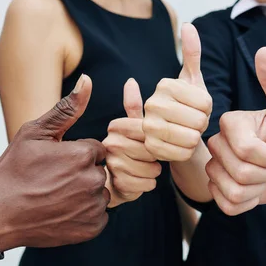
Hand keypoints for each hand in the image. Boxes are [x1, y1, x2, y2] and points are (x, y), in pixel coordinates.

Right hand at [0, 74, 110, 250]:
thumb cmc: (14, 171)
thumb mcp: (35, 133)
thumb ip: (66, 108)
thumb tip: (88, 80)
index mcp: (83, 154)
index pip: (96, 150)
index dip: (76, 155)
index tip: (57, 163)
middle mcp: (93, 180)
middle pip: (100, 171)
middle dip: (82, 174)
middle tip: (54, 181)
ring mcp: (93, 207)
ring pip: (101, 194)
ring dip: (86, 195)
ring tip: (57, 197)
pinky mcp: (91, 228)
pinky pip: (99, 216)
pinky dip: (85, 215)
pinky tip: (63, 212)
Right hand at [103, 79, 161, 204]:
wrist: (116, 182)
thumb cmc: (129, 152)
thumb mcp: (133, 127)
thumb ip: (133, 106)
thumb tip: (130, 80)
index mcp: (116, 127)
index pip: (149, 133)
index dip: (154, 140)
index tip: (150, 144)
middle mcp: (110, 144)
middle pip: (151, 151)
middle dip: (154, 158)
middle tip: (147, 159)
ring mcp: (113, 164)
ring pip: (152, 169)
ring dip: (153, 171)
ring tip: (143, 169)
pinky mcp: (118, 184)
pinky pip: (148, 183)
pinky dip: (148, 183)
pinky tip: (140, 180)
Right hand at [143, 23, 212, 160]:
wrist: (172, 133)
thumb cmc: (187, 105)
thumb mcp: (193, 80)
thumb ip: (192, 53)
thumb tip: (188, 25)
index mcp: (165, 85)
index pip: (205, 102)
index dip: (208, 108)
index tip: (198, 107)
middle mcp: (152, 104)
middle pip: (198, 121)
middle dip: (202, 125)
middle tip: (192, 123)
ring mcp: (148, 127)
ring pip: (191, 138)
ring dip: (195, 139)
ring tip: (186, 133)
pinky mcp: (150, 148)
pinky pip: (183, 153)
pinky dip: (186, 152)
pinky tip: (179, 145)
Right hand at [206, 47, 265, 215]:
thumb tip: (263, 51)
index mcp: (230, 122)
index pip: (242, 147)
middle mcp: (217, 143)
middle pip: (236, 171)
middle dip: (265, 173)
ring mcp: (215, 168)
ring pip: (231, 190)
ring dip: (258, 190)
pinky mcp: (218, 191)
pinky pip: (227, 205)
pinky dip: (248, 204)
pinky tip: (256, 192)